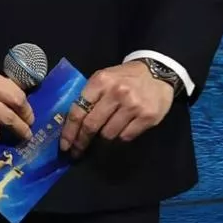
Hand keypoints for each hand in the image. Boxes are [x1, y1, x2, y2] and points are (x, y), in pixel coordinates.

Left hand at [59, 62, 174, 158]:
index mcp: (100, 81)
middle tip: (77, 151)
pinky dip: (122, 135)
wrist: (157, 72)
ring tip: (108, 129)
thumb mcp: (104, 78)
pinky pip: (126, 136)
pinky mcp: (147, 116)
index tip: (65, 145)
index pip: (78, 110)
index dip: (69, 131)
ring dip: (104, 136)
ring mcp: (133, 105)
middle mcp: (116, 92)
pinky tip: (124, 127)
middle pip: (91, 125)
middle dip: (81, 141)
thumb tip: (73, 124)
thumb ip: (89, 97)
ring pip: (108, 134)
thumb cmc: (125, 77)